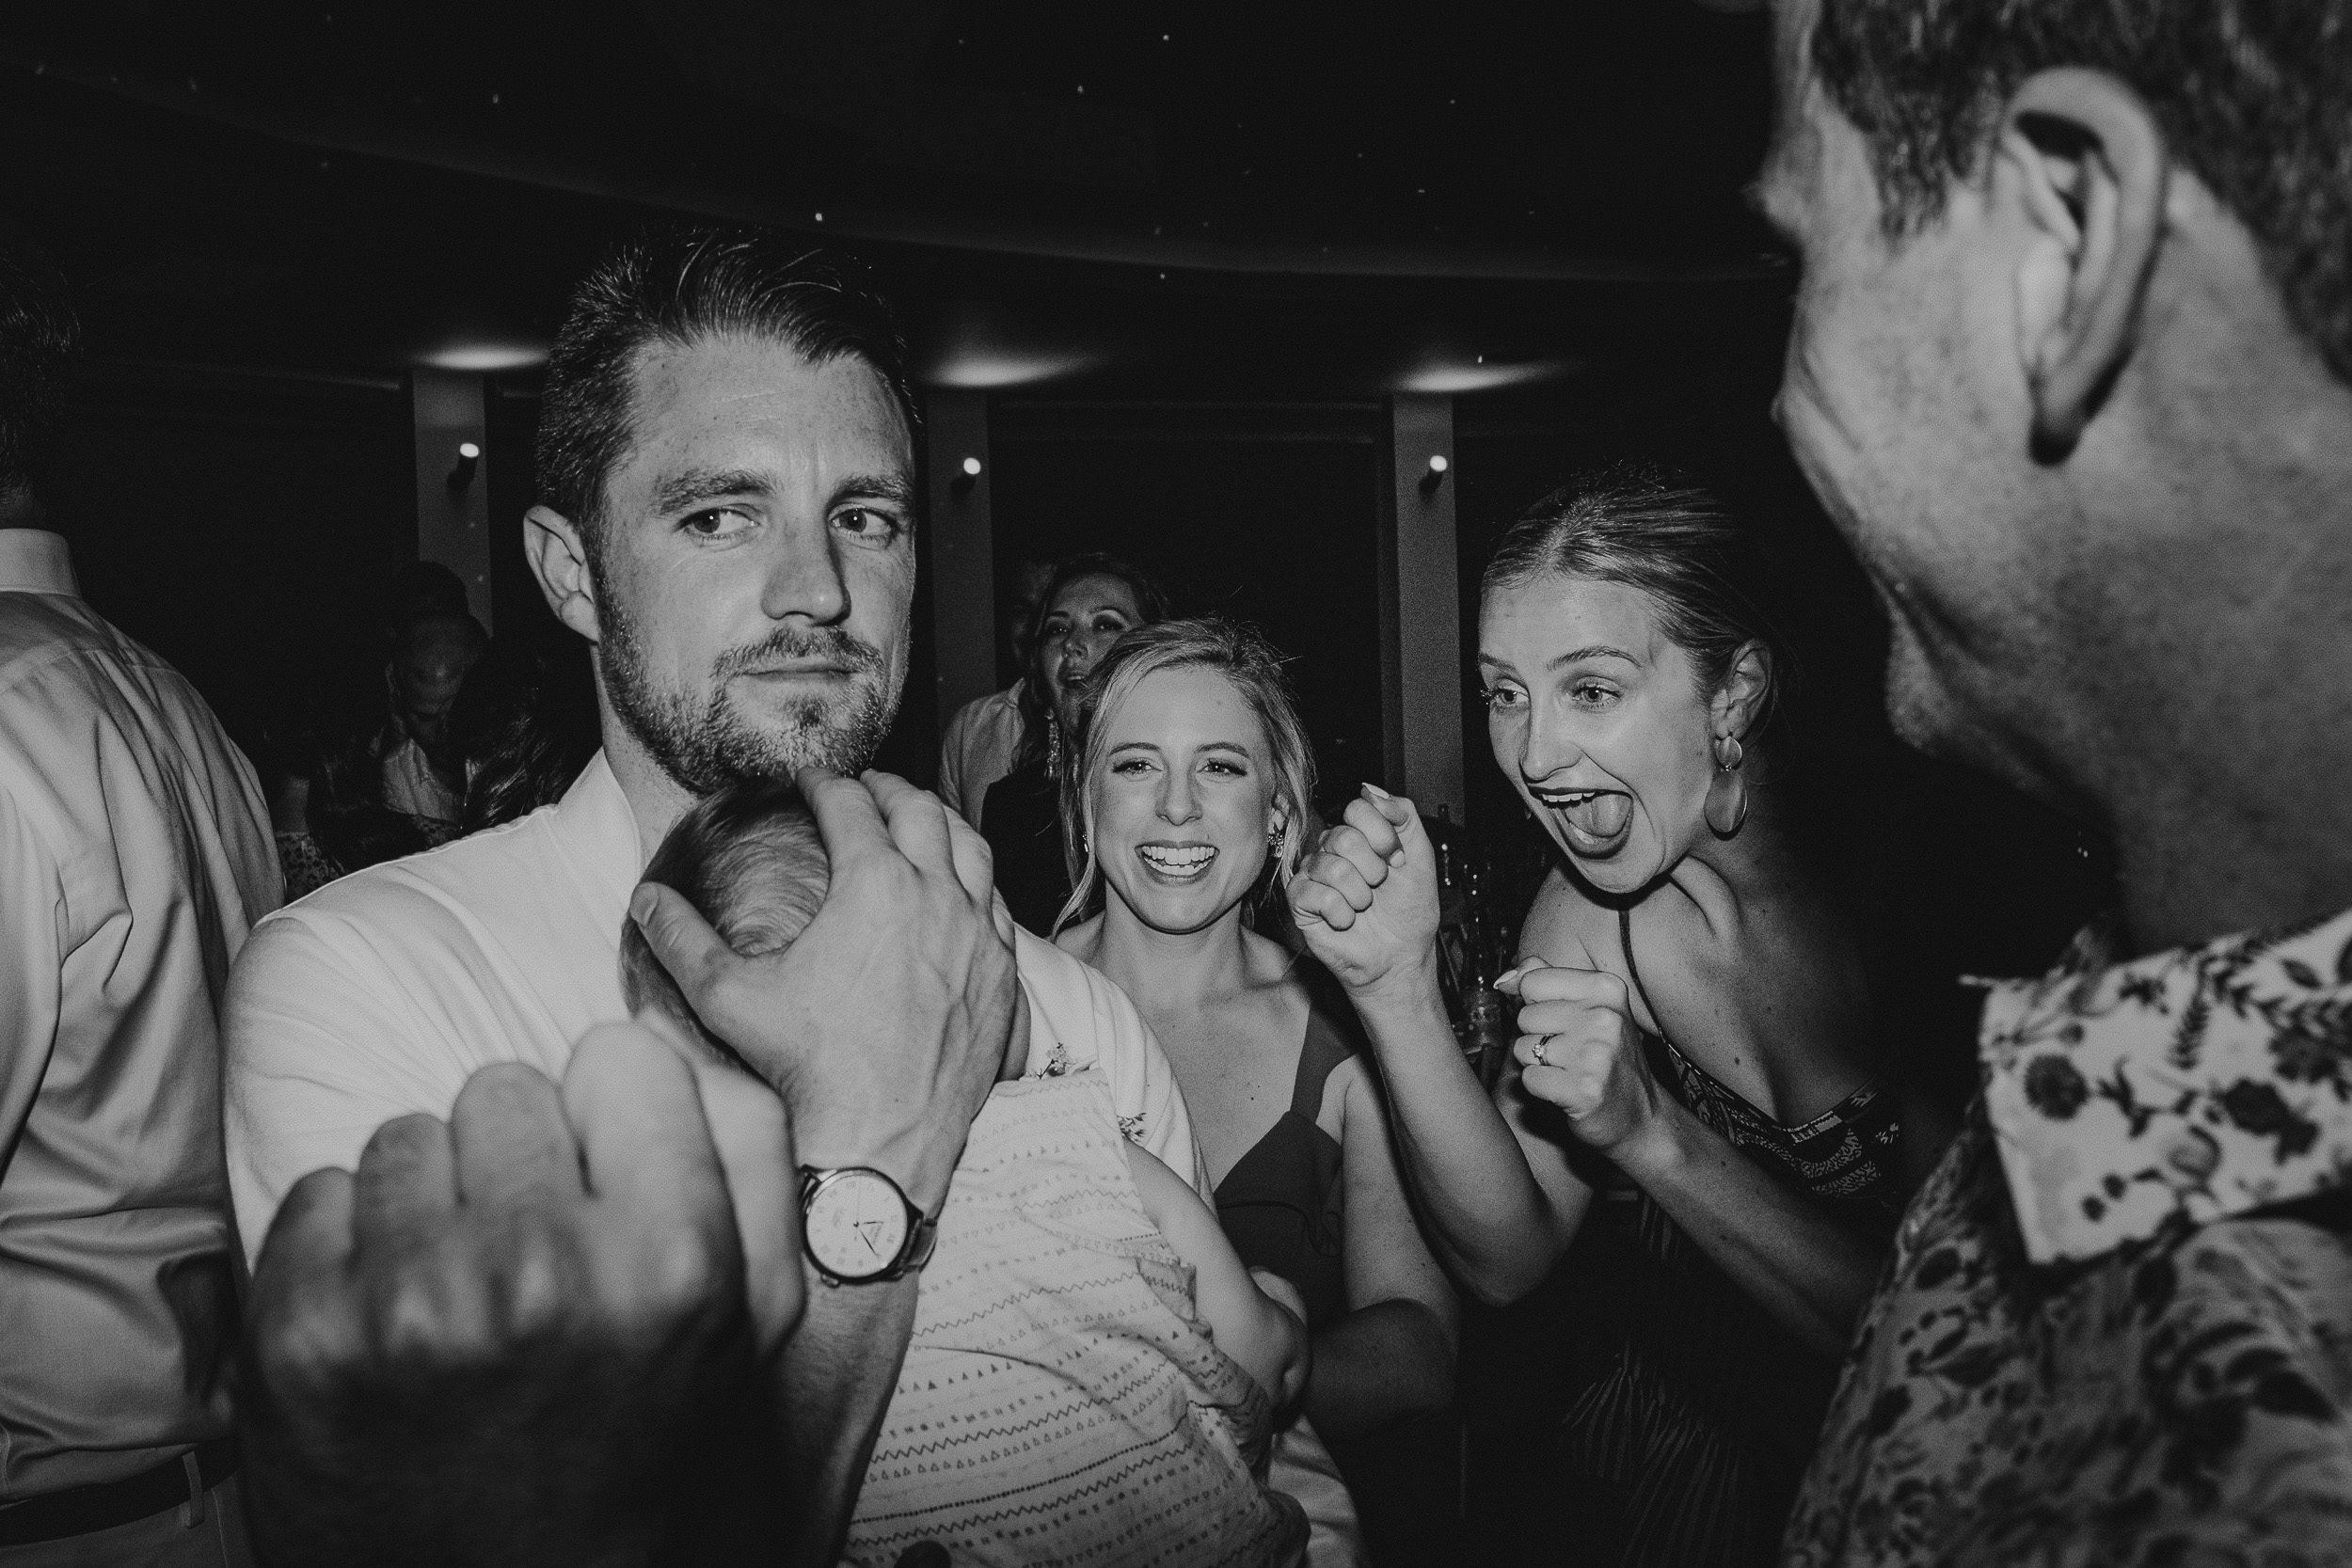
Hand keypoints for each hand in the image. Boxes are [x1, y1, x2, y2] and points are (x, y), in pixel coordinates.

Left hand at [239, 1024, 796, 1567]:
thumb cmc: (631, 1454)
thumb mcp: (751, 1322)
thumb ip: (750, 1159)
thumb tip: (675, 1034)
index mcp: (672, 1261)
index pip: (621, 1057)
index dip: (615, 1119)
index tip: (608, 1180)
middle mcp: (543, 1271)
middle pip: (506, 1085)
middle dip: (519, 1160)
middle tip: (532, 1259)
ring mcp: (412, 1304)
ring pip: (407, 1134)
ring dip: (431, 1204)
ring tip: (460, 1298)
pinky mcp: (302, 1337)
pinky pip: (319, 1194)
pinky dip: (348, 1250)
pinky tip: (391, 1325)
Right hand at [630, 768, 1017, 1213]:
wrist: (879, 1147)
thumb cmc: (807, 1074)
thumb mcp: (726, 999)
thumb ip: (680, 939)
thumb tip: (647, 899)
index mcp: (874, 886)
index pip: (851, 806)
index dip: (825, 784)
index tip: (810, 781)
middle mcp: (939, 899)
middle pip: (921, 812)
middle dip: (889, 789)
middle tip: (866, 787)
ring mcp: (980, 939)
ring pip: (973, 851)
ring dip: (942, 825)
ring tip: (918, 822)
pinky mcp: (1003, 979)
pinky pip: (999, 908)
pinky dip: (978, 883)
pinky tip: (961, 894)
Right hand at [1285, 785, 1442, 1005]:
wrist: (1400, 958)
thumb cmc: (1408, 911)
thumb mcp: (1420, 856)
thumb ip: (1402, 815)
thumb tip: (1370, 788)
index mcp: (1359, 835)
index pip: (1359, 809)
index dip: (1383, 836)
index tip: (1397, 860)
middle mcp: (1331, 850)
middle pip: (1344, 837)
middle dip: (1374, 869)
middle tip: (1379, 887)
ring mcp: (1313, 875)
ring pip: (1331, 867)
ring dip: (1359, 895)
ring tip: (1364, 907)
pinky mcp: (1300, 903)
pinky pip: (1315, 894)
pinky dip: (1341, 913)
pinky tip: (1347, 920)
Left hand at [1506, 961, 1668, 1157]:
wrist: (1640, 1115)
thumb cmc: (1606, 1057)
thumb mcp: (1588, 1006)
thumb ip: (1545, 981)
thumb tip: (1504, 980)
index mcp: (1606, 988)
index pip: (1533, 981)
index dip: (1535, 1004)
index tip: (1560, 1020)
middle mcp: (1605, 1017)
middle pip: (1525, 1016)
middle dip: (1537, 1036)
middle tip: (1570, 1051)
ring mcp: (1596, 1054)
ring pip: (1524, 1048)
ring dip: (1538, 1063)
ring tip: (1569, 1069)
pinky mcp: (1584, 1090)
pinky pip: (1528, 1079)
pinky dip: (1540, 1088)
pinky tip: (1566, 1089)